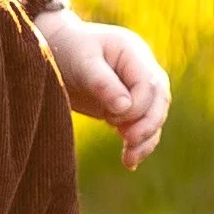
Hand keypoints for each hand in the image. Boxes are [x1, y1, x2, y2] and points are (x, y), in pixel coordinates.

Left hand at [36, 12, 170, 167]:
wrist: (54, 51)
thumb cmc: (68, 51)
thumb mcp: (82, 63)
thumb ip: (103, 84)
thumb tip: (126, 108)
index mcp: (134, 53)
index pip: (149, 84)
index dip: (136, 106)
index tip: (111, 116)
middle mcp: (142, 69)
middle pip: (159, 101)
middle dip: (148, 125)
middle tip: (129, 141)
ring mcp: (137, 88)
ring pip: (154, 116)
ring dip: (145, 140)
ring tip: (129, 160)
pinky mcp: (128, 105)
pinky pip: (141, 126)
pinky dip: (138, 144)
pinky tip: (129, 162)